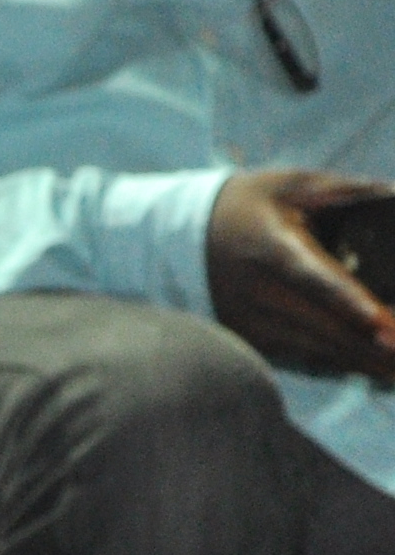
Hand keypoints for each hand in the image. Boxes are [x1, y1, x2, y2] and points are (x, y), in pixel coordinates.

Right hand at [206, 169, 394, 380]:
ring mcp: (250, 320)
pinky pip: (303, 357)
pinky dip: (342, 364)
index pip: (314, 278)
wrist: (182, 238)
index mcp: (272, 247)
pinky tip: (377, 369)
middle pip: (322, 324)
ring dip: (364, 361)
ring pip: (316, 349)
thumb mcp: (292, 185)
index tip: (381, 322)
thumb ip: (346, 191)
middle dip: (372, 343)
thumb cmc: (252, 207)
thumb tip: (394, 197)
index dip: (350, 302)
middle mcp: (257, 290)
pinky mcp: (250, 338)